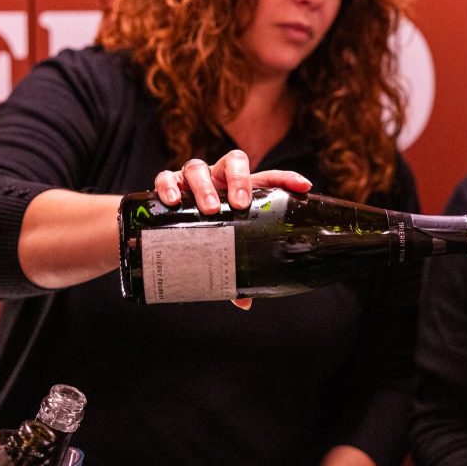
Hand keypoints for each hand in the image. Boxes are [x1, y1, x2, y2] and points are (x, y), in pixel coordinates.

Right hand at [153, 149, 313, 309]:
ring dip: (204, 187)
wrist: (163, 225)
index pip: (267, 178)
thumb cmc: (205, 231)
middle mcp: (217, 178)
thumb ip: (234, 268)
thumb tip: (244, 302)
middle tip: (239, 204)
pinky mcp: (167, 184)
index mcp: (239, 189)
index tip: (304, 186)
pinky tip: (172, 200)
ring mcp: (191, 179)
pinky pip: (164, 177)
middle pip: (232, 163)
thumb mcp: (222, 246)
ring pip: (198, 168)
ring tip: (209, 209)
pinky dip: (168, 186)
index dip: (287, 178)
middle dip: (238, 180)